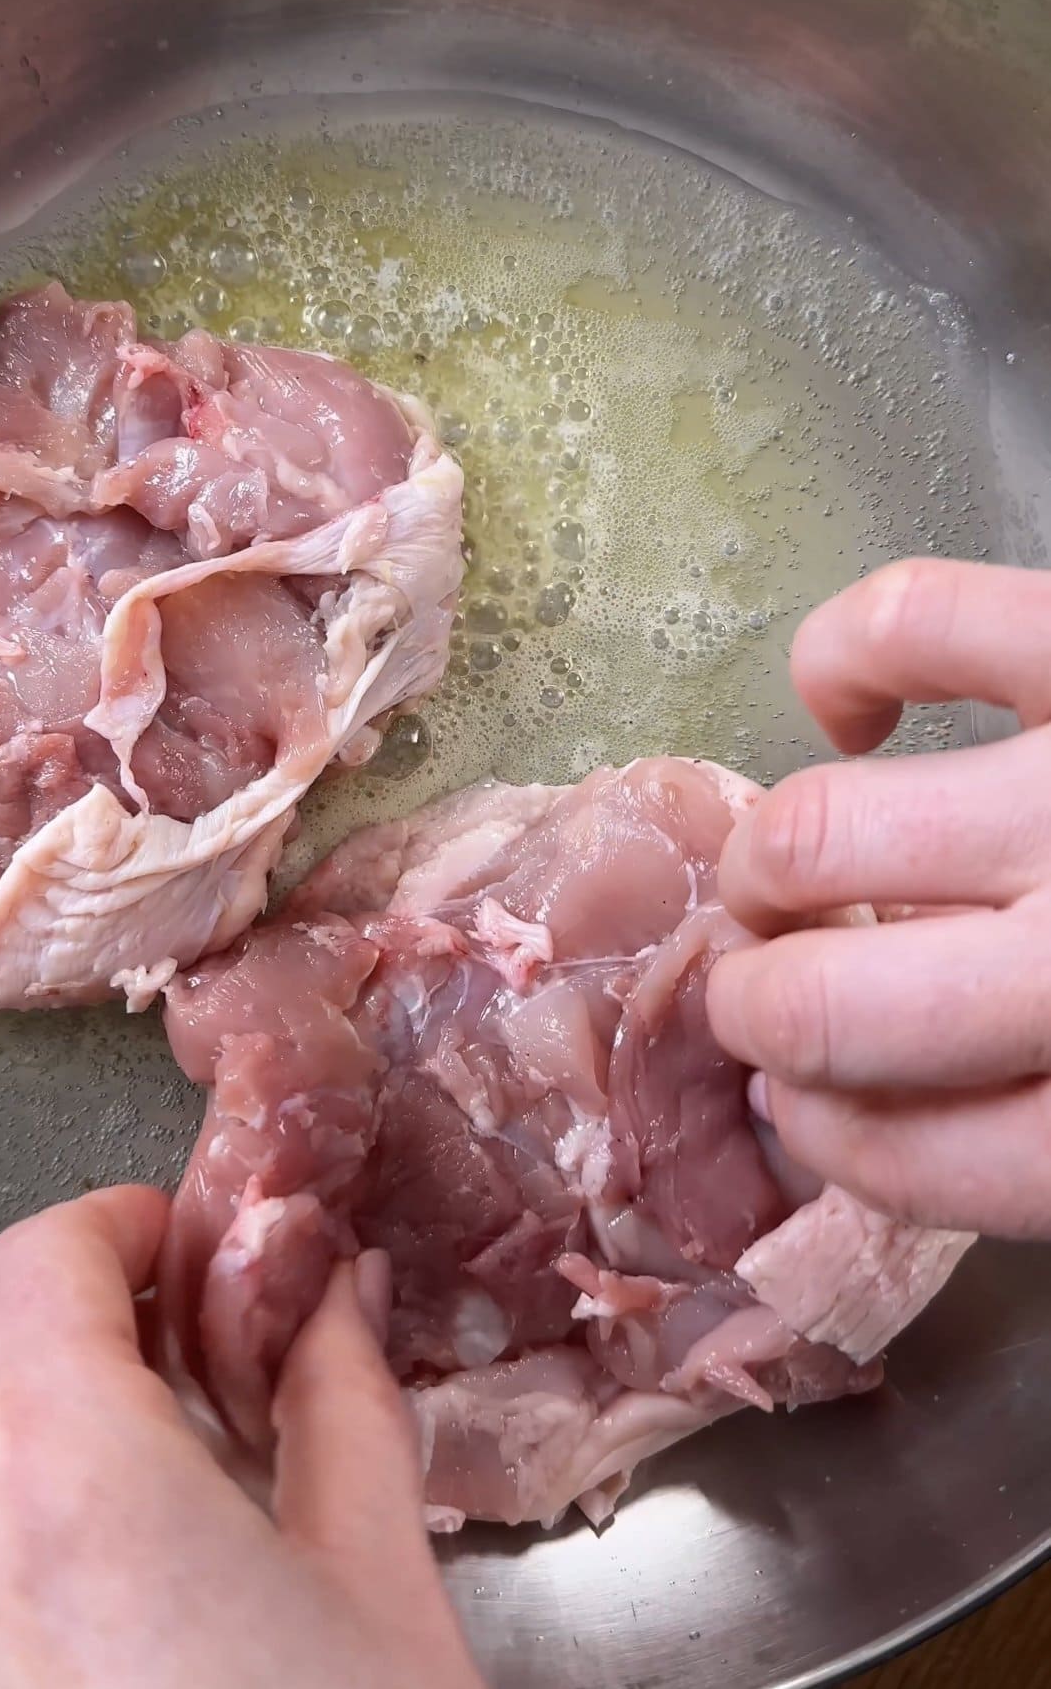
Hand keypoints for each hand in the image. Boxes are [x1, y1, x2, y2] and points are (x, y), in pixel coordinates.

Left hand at [0, 1186, 482, 1688]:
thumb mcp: (372, 1581)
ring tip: (128, 1511)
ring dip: (1, 1455)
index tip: (176, 1249)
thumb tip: (330, 1293)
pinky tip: (72, 1628)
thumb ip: (337, 1400)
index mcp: (59, 1478)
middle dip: (68, 1342)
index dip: (115, 1229)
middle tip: (180, 1381)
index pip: (37, 1261)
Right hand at [706, 558, 1050, 1237]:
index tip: (806, 1114)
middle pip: (825, 1007)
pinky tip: (850, 714)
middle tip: (773, 987)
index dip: (830, 1143)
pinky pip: (909, 619)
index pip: (910, 1160)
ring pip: (821, 833)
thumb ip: (1020, 1137)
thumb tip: (826, 1107)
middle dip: (760, 1009)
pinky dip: (841, 658)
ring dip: (769, 866)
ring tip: (793, 871)